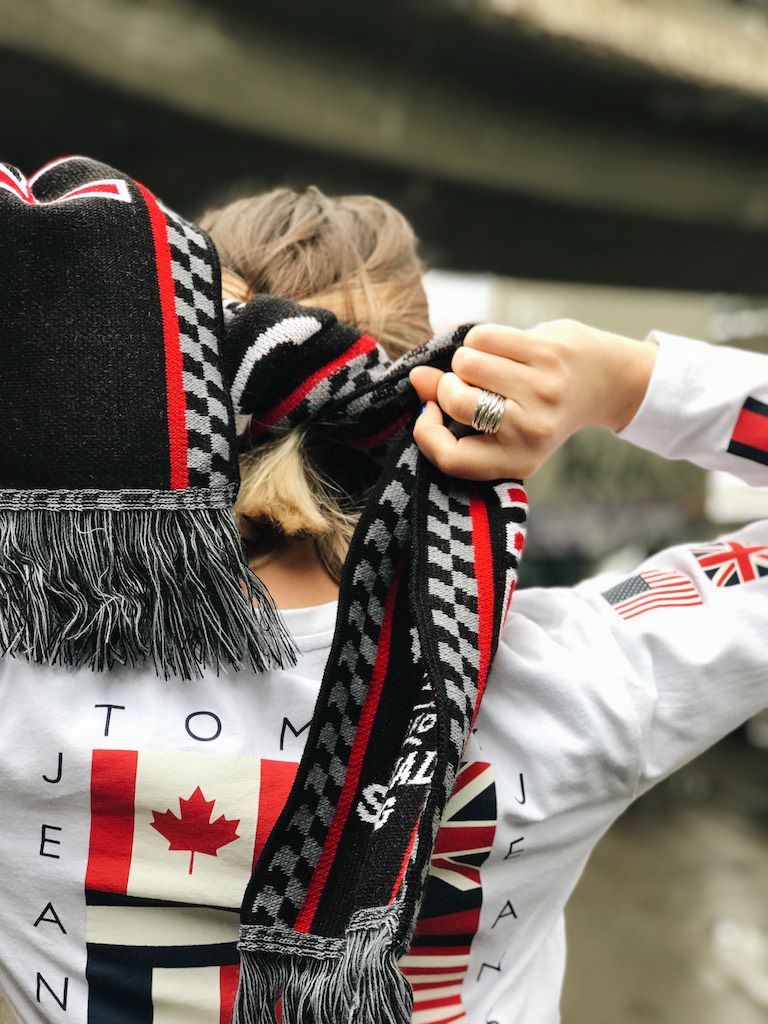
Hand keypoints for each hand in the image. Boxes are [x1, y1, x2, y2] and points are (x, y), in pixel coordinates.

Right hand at [409, 320, 656, 480]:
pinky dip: (480, 338)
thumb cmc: (541, 407)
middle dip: (448, 385)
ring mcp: (542, 389)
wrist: (606, 381)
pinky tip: (498, 347)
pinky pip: (484, 337)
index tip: (430, 411)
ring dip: (466, 359)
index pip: (451, 459)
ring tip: (486, 365)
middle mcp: (531, 431)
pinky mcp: (547, 352)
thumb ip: (456, 409)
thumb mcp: (504, 426)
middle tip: (463, 382)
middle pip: (457, 402)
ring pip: (467, 363)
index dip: (427, 433)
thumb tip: (417, 379)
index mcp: (517, 461)